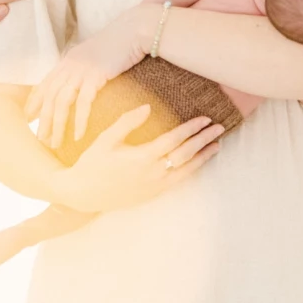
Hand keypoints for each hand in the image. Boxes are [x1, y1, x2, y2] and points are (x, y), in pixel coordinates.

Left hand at [26, 5, 157, 145]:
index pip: (45, 84)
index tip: (29, 119)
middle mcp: (69, 65)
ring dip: (57, 126)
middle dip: (43, 121)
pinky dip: (79, 121)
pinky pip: (83, 102)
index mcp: (68, 60)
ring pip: (61, 102)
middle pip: (49, 97)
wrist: (136, 29)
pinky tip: (78, 136)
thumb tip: (84, 82)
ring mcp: (80, 70)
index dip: (34, 102)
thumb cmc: (121, 43)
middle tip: (41, 141)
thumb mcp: (96, 55)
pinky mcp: (95, 75)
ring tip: (56, 144)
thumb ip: (85, 67)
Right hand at [49, 106, 224, 213]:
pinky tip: (198, 162)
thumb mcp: (105, 139)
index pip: (174, 140)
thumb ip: (127, 122)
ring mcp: (154, 186)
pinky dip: (192, 170)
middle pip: (186, 155)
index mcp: (141, 157)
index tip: (204, 119)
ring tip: (217, 145)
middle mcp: (152, 174)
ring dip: (203, 157)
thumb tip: (147, 107)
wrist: (83, 194)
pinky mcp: (153, 194)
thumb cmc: (92, 163)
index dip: (191, 129)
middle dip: (204, 140)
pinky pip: (178, 181)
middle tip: (219, 128)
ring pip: (186, 170)